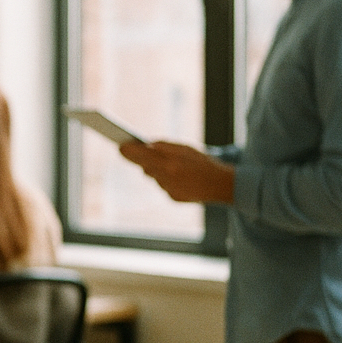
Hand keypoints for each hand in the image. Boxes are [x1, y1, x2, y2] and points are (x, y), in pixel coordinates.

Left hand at [119, 140, 234, 205]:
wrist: (221, 185)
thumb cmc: (203, 163)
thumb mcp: (186, 148)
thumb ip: (166, 146)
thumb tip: (147, 145)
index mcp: (170, 162)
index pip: (142, 155)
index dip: (129, 151)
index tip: (119, 146)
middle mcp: (167, 177)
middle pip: (145, 166)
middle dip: (138, 159)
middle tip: (124, 150)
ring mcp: (169, 189)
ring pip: (154, 176)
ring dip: (156, 170)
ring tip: (169, 164)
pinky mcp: (173, 197)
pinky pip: (164, 185)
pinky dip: (167, 180)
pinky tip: (179, 178)